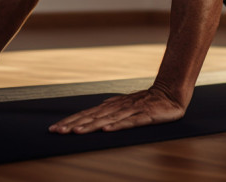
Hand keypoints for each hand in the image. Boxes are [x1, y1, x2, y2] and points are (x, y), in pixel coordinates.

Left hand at [49, 86, 185, 134]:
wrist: (170, 93)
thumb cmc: (148, 100)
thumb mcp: (126, 103)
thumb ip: (112, 105)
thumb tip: (97, 106)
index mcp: (112, 106)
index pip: (87, 114)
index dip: (71, 120)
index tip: (55, 128)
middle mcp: (118, 107)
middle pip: (93, 117)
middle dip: (74, 124)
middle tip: (57, 131)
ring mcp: (131, 111)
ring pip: (107, 119)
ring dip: (91, 126)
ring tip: (76, 132)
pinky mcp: (145, 116)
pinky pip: (130, 122)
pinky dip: (117, 126)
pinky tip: (106, 130)